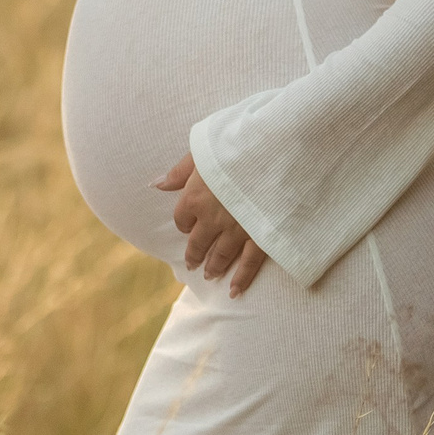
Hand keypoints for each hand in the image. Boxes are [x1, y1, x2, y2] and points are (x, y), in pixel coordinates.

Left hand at [155, 157, 269, 297]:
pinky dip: (242, 278)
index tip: (188, 226)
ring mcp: (237, 230)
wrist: (276, 150)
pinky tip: (235, 291)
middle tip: (193, 264)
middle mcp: (212, 218)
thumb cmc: (238, 143)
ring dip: (214, 266)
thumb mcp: (205, 149)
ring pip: (222, 255)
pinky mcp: (261, 236)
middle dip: (195, 254)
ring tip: (209, 275)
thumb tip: (157, 185)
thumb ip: (181, 170)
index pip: (182, 218)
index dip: (185, 223)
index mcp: (195, 196)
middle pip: (199, 242)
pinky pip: (249, 263)